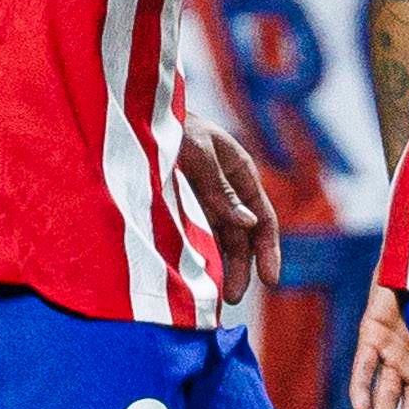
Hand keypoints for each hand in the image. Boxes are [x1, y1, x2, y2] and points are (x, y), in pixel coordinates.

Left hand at [177, 118, 279, 303]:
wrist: (138, 111)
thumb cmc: (171, 124)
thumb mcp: (199, 154)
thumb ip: (220, 190)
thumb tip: (247, 224)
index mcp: (241, 171)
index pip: (264, 218)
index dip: (269, 250)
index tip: (271, 280)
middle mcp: (228, 188)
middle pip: (244, 235)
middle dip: (241, 267)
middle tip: (232, 298)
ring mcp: (206, 197)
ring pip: (222, 239)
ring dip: (223, 266)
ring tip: (219, 297)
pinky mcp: (183, 203)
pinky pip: (199, 234)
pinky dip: (202, 255)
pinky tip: (199, 276)